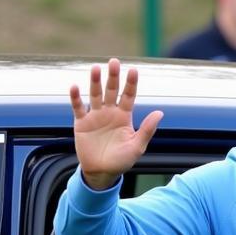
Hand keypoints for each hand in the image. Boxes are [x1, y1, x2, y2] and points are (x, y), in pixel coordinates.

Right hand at [69, 58, 163, 189]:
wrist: (102, 173)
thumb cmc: (121, 161)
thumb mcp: (137, 146)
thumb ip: (147, 129)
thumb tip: (160, 112)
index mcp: (124, 116)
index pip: (128, 96)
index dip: (131, 83)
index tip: (133, 70)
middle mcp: (110, 112)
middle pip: (112, 90)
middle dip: (113, 77)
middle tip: (114, 62)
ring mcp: (95, 116)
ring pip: (95, 94)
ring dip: (95, 81)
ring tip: (96, 68)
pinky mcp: (81, 122)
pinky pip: (78, 107)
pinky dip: (76, 97)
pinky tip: (75, 87)